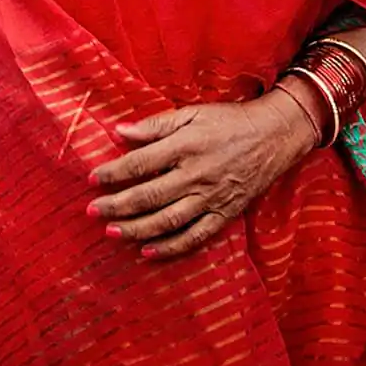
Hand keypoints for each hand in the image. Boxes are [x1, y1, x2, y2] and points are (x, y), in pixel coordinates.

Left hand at [87, 93, 316, 260]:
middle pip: (149, 195)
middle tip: (92, 211)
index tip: (92, 179)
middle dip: (117, 205)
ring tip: (112, 232)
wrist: (273, 136)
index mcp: (186, 145)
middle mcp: (196, 175)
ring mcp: (211, 198)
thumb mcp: (192, 113)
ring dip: (136, 229)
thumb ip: (155, 125)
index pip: (141, 163)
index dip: (113, 172)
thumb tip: (120, 131)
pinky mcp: (224, 214)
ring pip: (167, 220)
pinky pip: (194, 236)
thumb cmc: (228, 121)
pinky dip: (171, 247)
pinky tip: (148, 252)